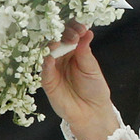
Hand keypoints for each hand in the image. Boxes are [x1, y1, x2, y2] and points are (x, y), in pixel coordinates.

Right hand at [41, 21, 120, 139]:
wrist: (91, 112)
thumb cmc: (94, 88)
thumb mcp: (92, 68)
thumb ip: (86, 51)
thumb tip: (87, 32)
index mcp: (74, 49)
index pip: (70, 33)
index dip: (73, 28)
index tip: (80, 28)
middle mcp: (62, 56)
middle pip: (57, 38)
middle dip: (63, 34)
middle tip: (72, 35)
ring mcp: (53, 67)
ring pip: (48, 51)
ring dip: (52, 45)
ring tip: (59, 42)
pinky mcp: (48, 81)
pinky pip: (45, 69)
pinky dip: (46, 62)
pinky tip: (50, 58)